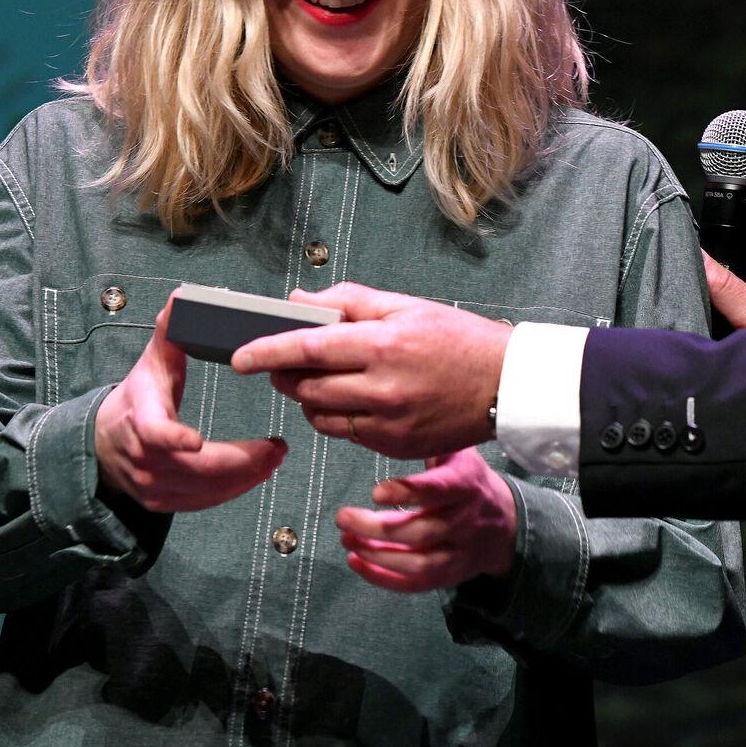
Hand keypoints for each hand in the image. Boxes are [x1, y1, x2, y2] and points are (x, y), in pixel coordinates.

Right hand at [95, 294, 287, 511]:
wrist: (103, 444)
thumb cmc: (137, 397)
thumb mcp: (151, 363)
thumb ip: (171, 332)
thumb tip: (183, 297)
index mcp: (140, 418)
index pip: (153, 433)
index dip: (173, 438)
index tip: (197, 440)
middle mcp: (144, 458)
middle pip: (196, 468)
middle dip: (242, 461)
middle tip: (278, 449)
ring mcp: (152, 485)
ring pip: (205, 490)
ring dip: (246, 477)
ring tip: (276, 457)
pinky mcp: (163, 503)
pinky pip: (203, 502)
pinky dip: (234, 489)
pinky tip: (257, 474)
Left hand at [229, 283, 507, 459]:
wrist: (506, 385)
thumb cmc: (458, 340)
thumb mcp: (405, 306)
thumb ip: (349, 300)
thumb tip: (299, 301)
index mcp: (382, 344)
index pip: (306, 348)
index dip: (266, 351)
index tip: (239, 356)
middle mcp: (381, 388)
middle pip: (306, 386)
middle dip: (284, 375)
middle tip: (283, 363)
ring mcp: (387, 422)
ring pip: (320, 415)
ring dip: (307, 398)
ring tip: (320, 380)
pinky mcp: (394, 447)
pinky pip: (346, 434)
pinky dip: (335, 417)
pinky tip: (350, 400)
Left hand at [335, 448, 516, 592]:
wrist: (508, 523)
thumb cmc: (470, 482)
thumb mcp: (459, 455)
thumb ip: (430, 444)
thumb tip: (394, 423)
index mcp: (464, 486)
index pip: (438, 491)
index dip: (408, 493)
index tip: (376, 492)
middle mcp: (463, 521)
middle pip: (419, 532)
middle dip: (376, 528)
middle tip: (343, 517)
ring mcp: (458, 552)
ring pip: (416, 563)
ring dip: (376, 554)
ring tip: (347, 539)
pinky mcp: (450, 575)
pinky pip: (415, 584)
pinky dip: (383, 577)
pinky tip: (356, 561)